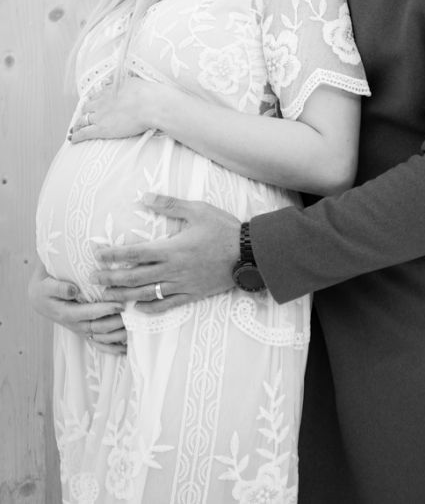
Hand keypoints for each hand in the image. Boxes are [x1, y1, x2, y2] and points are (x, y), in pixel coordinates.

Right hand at [28, 259, 126, 354]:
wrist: (41, 296)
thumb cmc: (46, 287)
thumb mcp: (47, 285)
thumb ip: (59, 287)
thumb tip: (73, 290)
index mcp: (66, 313)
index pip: (88, 314)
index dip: (104, 310)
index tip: (119, 304)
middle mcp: (75, 325)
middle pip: (98, 328)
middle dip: (116, 322)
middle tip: (132, 314)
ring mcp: (81, 329)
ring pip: (101, 338)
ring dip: (117, 336)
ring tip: (134, 329)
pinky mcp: (85, 331)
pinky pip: (99, 343)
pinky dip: (112, 348)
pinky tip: (126, 348)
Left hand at [69, 75, 153, 142]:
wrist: (151, 105)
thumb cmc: (148, 95)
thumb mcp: (135, 81)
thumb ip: (125, 82)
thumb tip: (120, 80)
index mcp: (110, 90)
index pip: (97, 96)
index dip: (94, 102)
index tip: (93, 105)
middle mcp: (102, 102)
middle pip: (87, 107)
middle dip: (84, 112)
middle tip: (83, 117)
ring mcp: (100, 115)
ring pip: (83, 120)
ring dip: (78, 124)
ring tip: (75, 129)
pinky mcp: (102, 129)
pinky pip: (84, 133)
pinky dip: (77, 136)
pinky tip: (73, 139)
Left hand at [90, 194, 240, 312]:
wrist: (249, 253)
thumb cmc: (223, 228)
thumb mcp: (197, 209)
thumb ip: (169, 205)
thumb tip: (144, 197)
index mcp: (171, 248)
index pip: (133, 253)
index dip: (112, 254)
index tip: (96, 254)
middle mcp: (172, 270)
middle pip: (133, 277)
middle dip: (110, 278)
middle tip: (92, 278)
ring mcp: (181, 284)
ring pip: (146, 294)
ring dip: (123, 295)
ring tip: (106, 296)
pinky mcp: (192, 294)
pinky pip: (166, 305)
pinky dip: (149, 308)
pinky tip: (138, 309)